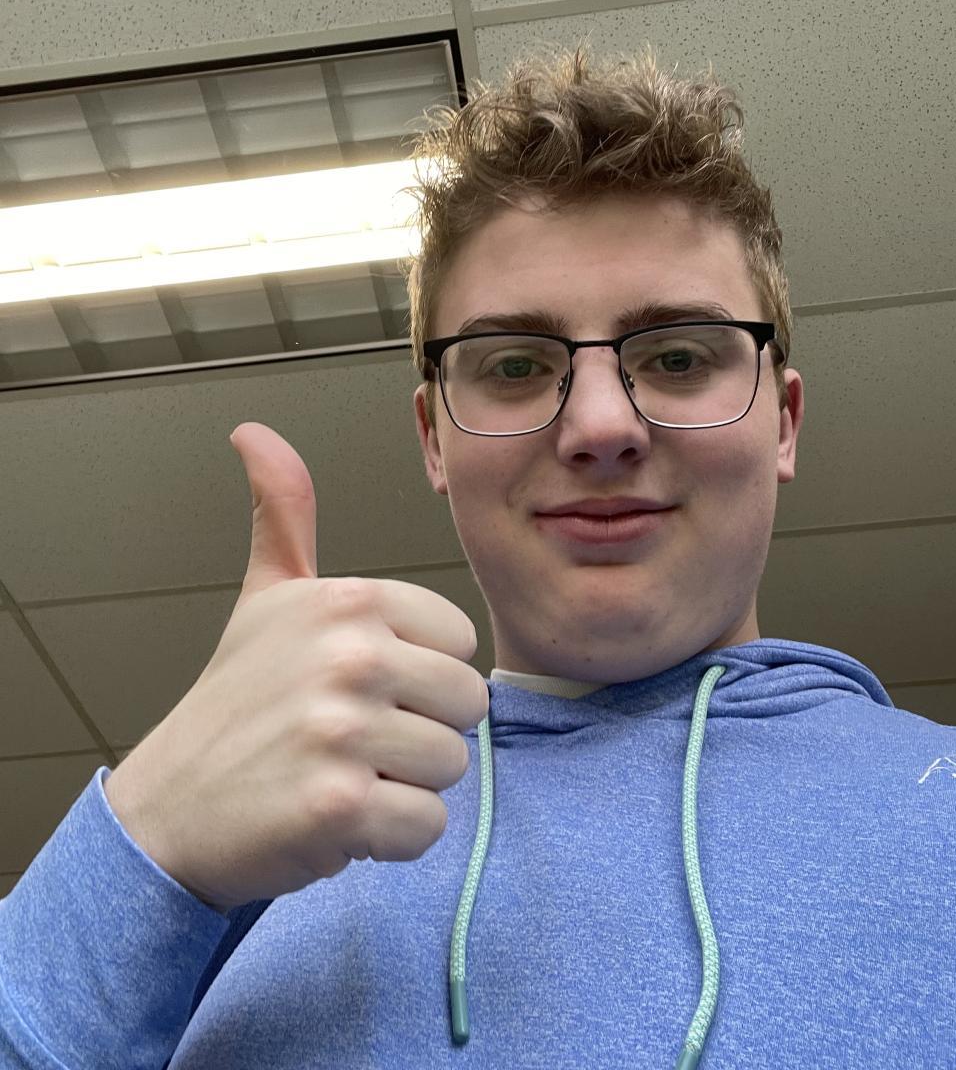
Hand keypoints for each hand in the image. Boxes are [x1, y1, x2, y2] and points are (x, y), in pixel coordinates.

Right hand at [104, 422, 487, 913]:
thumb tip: (253, 433)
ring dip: (403, 786)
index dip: (419, 675)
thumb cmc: (234, 703)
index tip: (361, 688)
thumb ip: (282, 517)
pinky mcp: (338, 805)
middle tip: (352, 740)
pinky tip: (337, 819)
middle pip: (467, 706)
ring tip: (341, 774)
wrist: (170, 808)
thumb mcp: (264, 598)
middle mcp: (348, 655)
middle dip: (420, 733)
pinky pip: (427, 827)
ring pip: (451, 767)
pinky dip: (391, 839)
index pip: (459, 642)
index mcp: (347, 600)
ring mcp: (342, 730)